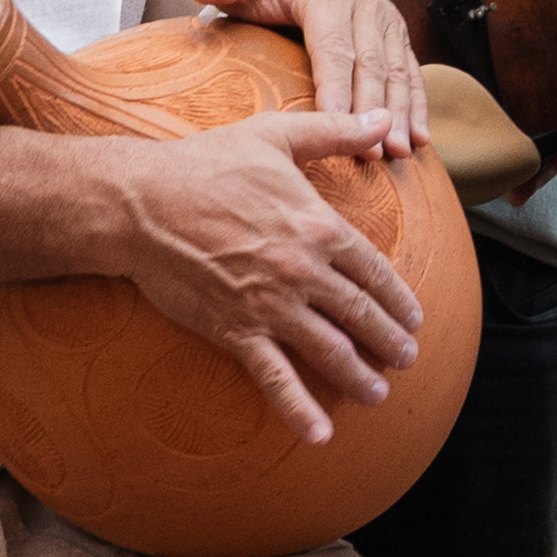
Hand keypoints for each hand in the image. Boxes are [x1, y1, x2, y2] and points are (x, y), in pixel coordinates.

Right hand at [104, 107, 431, 445]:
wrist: (143, 203)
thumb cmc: (207, 163)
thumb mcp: (277, 135)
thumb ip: (337, 131)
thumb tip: (385, 122)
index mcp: (318, 225)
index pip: (374, 270)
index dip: (397, 297)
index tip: (414, 316)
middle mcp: (302, 271)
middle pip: (360, 314)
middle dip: (389, 340)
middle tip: (408, 359)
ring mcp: (270, 305)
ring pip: (329, 350)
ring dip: (358, 376)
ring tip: (378, 394)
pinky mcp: (235, 330)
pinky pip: (274, 377)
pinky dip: (298, 409)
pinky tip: (319, 435)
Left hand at [178, 0, 424, 153]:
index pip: (332, 45)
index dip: (336, 85)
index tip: (336, 124)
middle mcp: (362, 3)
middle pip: (369, 63)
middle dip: (373, 110)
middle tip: (374, 153)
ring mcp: (384, 20)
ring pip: (396, 71)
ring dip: (400, 113)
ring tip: (399, 152)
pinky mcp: (396, 36)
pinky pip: (410, 72)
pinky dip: (417, 105)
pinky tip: (420, 137)